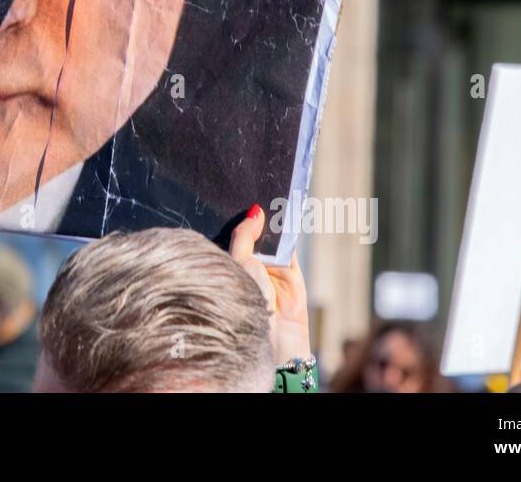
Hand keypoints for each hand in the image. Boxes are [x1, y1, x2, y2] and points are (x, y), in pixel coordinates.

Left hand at [230, 204, 310, 364]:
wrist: (271, 334)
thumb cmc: (243, 302)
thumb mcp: (237, 262)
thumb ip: (244, 235)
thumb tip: (255, 210)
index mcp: (229, 263)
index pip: (232, 234)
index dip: (234, 216)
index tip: (234, 191)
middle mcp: (249, 264)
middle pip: (253, 233)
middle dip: (254, 214)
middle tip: (255, 186)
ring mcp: (271, 267)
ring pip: (273, 235)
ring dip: (274, 218)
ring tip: (271, 191)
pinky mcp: (291, 269)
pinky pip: (291, 243)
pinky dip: (291, 228)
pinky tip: (287, 208)